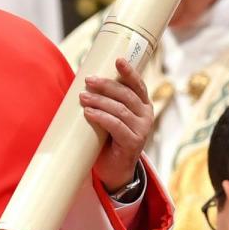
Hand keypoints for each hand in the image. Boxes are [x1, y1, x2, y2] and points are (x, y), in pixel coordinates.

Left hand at [80, 58, 153, 191]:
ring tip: (83, 97)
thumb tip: (82, 81)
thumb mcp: (110, 115)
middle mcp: (146, 116)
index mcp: (142, 105)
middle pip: (126, 95)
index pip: (137, 85)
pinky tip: (89, 112)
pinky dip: (101, 117)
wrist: (113, 170)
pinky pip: (116, 125)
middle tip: (88, 80)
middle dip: (106, 85)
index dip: (129, 71)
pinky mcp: (133, 143)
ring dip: (100, 101)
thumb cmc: (108, 138)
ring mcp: (142, 130)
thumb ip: (105, 101)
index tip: (118, 59)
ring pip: (120, 109)